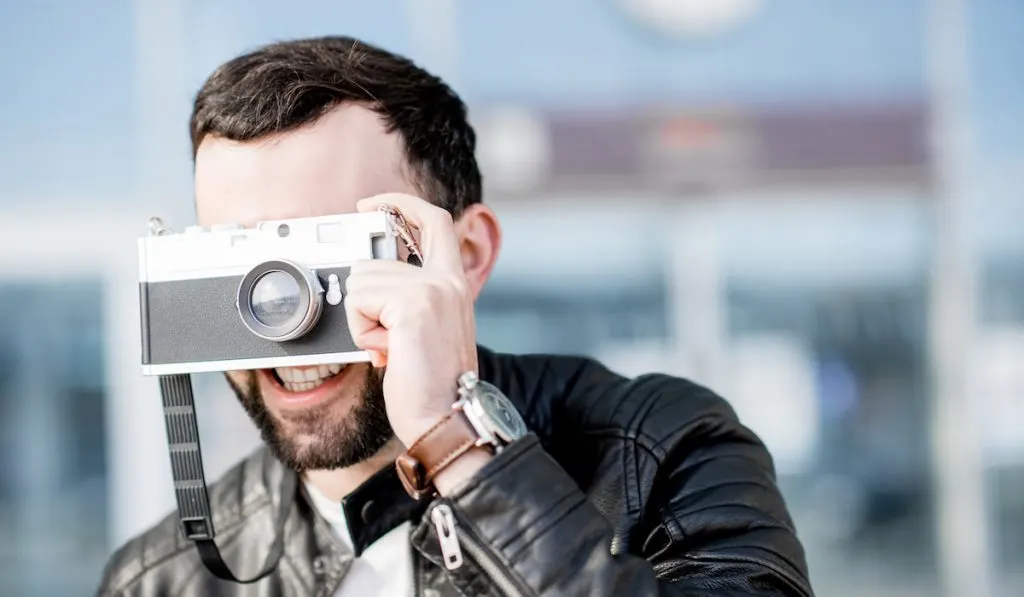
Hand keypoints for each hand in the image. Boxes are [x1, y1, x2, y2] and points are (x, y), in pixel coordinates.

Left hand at [343, 193, 478, 447]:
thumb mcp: (424, 331)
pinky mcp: (413, 303)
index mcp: (454, 283)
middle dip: (364, 302)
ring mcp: (432, 289)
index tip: (371, 205)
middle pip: (374, 261)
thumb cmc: (432, 387)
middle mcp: (447, 281)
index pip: (433, 220)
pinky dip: (363, 331)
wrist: (446, 419)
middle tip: (386, 338)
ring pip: (361, 282)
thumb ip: (407, 300)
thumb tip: (367, 285)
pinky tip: (388, 352)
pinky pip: (360, 302)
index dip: (400, 203)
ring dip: (364, 322)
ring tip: (392, 349)